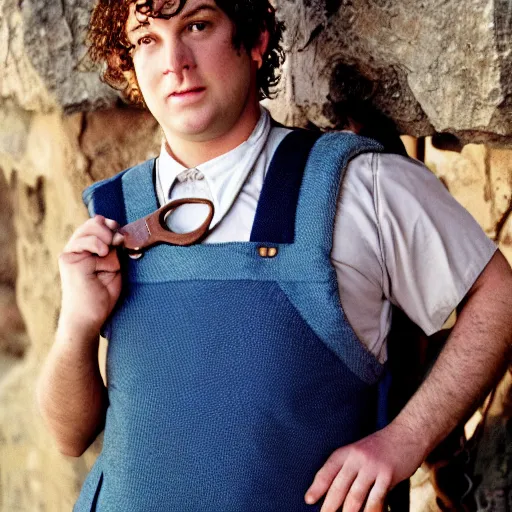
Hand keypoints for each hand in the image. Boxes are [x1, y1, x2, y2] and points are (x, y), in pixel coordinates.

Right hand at [58, 215, 123, 335]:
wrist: (89, 318)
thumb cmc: (102, 295)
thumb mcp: (114, 267)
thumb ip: (114, 250)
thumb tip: (119, 233)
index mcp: (86, 248)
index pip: (99, 224)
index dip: (113, 226)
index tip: (122, 236)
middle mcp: (76, 248)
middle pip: (95, 221)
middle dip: (111, 229)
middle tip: (118, 243)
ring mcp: (71, 253)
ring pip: (92, 228)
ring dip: (107, 238)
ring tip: (108, 253)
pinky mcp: (69, 260)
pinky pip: (89, 242)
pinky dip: (100, 247)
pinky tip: (102, 255)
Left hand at [304, 423, 427, 511]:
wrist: (408, 433)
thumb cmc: (382, 446)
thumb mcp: (360, 451)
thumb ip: (349, 468)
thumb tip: (337, 492)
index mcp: (347, 452)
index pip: (327, 470)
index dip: (317, 486)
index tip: (309, 500)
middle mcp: (357, 458)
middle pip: (339, 486)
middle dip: (329, 506)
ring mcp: (372, 466)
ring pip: (355, 496)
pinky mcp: (388, 475)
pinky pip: (376, 499)